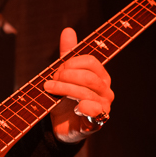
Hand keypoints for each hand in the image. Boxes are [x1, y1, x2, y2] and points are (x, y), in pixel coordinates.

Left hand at [43, 27, 114, 143]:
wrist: (62, 126)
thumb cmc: (65, 98)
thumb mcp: (64, 75)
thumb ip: (67, 54)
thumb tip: (68, 30)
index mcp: (101, 76)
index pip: (91, 61)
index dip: (71, 63)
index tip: (57, 70)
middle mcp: (106, 91)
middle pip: (88, 77)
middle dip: (66, 77)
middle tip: (50, 81)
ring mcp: (104, 107)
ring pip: (86, 93)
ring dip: (64, 89)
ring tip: (49, 90)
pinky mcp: (97, 122)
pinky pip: (94, 112)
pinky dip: (83, 107)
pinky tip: (73, 107)